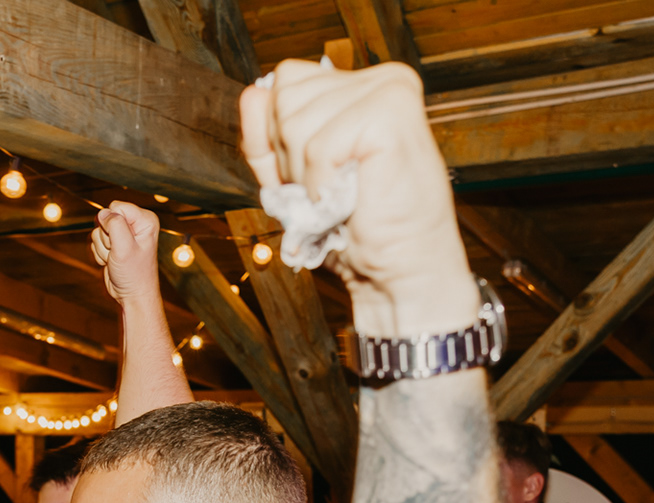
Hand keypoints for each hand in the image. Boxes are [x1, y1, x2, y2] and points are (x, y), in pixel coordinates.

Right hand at [91, 202, 162, 307]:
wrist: (132, 295)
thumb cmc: (134, 274)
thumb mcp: (124, 247)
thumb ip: (114, 225)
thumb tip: (103, 213)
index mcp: (145, 220)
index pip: (116, 207)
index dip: (112, 223)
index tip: (121, 241)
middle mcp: (135, 224)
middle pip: (105, 217)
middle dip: (106, 237)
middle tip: (118, 252)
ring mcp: (123, 234)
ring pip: (98, 230)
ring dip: (103, 248)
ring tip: (115, 259)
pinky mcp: (113, 243)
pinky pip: (96, 241)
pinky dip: (100, 253)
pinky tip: (111, 262)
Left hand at [239, 61, 478, 335]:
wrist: (400, 272)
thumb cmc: (354, 230)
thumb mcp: (294, 175)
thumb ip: (267, 134)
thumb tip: (252, 94)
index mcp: (364, 85)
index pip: (286, 82)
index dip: (279, 138)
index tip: (315, 176)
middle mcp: (381, 78)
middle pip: (285, 98)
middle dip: (290, 158)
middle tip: (333, 190)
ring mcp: (389, 91)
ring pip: (294, 123)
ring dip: (306, 177)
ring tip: (343, 195)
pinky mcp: (389, 115)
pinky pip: (317, 148)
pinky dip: (322, 188)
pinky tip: (351, 199)